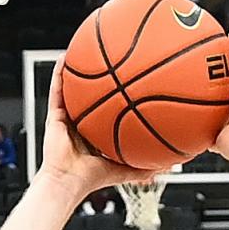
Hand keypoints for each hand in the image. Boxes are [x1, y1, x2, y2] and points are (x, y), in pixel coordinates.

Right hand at [42, 57, 156, 197]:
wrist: (68, 182)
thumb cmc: (92, 179)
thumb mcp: (126, 170)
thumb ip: (147, 165)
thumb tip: (174, 164)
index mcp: (97, 134)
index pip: (109, 110)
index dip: (118, 94)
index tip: (130, 79)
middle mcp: (82, 123)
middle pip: (92, 94)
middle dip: (101, 76)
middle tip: (112, 57)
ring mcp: (67, 118)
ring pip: (73, 88)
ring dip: (78, 69)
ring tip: (85, 47)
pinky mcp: (54, 116)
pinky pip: (56, 90)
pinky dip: (59, 73)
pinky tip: (64, 57)